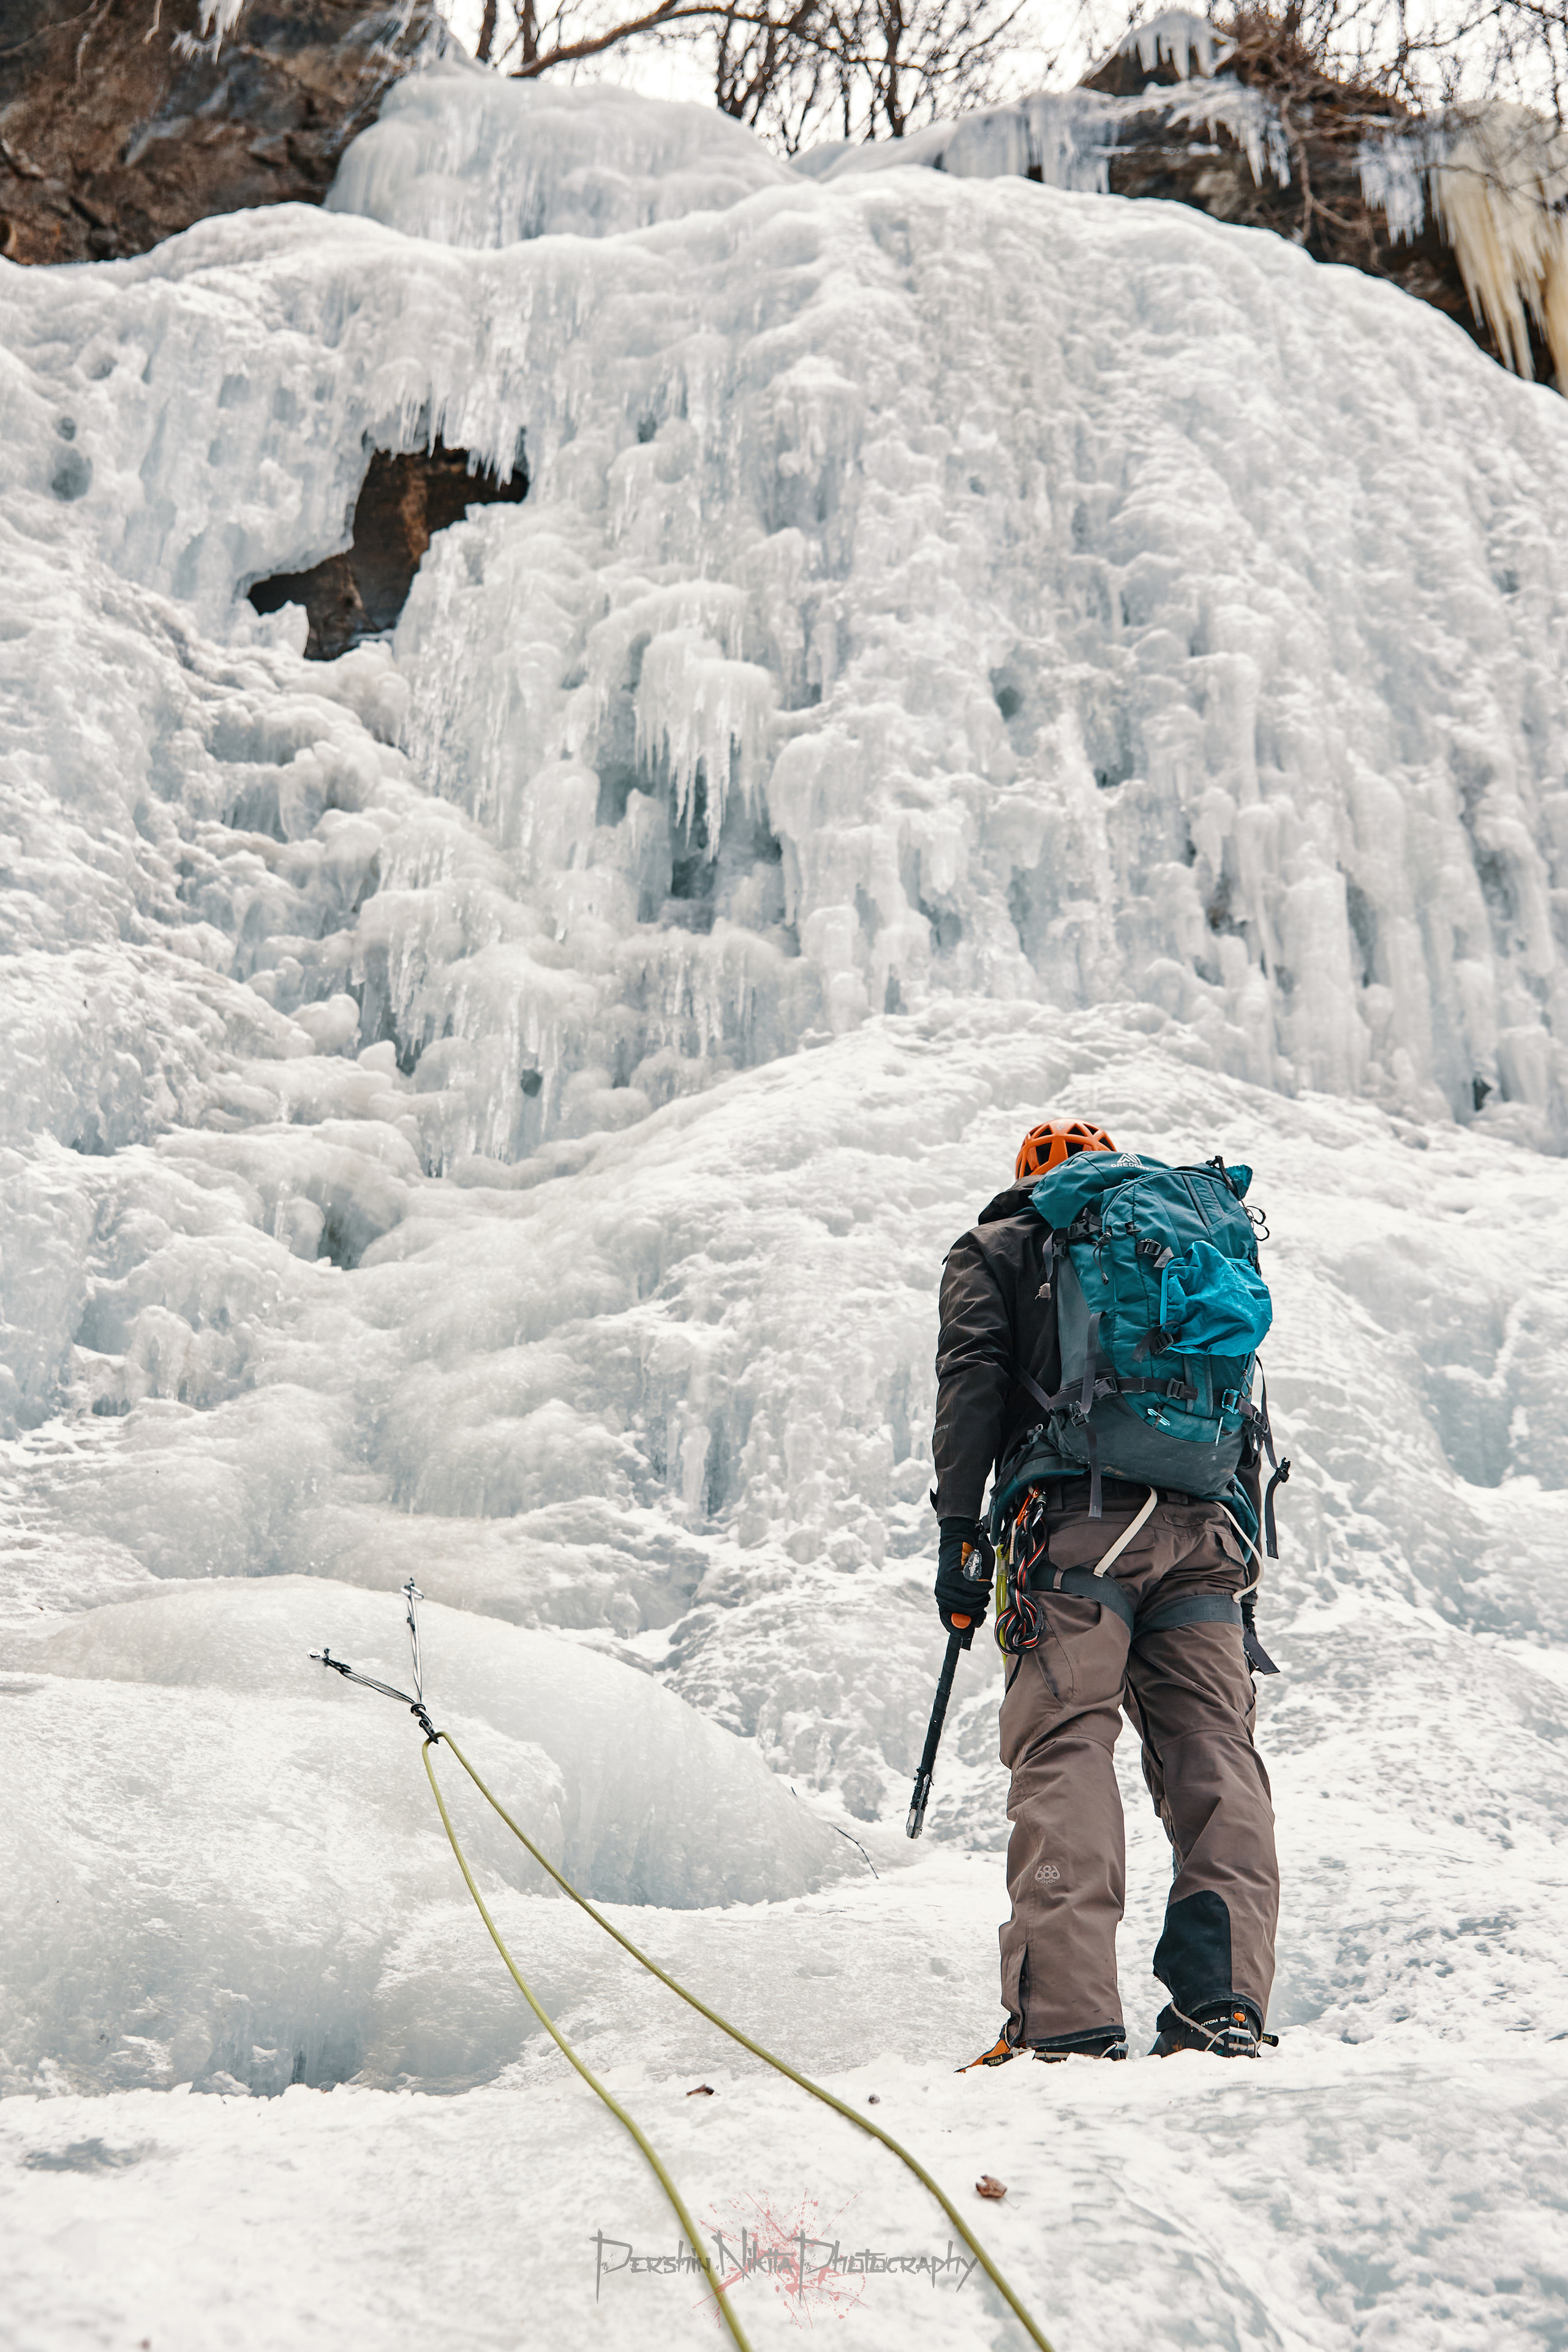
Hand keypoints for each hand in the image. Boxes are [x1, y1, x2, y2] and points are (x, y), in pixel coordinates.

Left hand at [935, 1519, 994, 1647]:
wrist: (959, 1544)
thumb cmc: (967, 1569)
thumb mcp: (969, 1591)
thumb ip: (971, 1607)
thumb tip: (972, 1626)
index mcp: (944, 1601)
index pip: (948, 1622)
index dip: (961, 1628)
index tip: (973, 1627)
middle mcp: (941, 1595)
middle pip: (965, 1612)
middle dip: (980, 1607)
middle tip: (986, 1597)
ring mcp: (943, 1586)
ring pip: (969, 1600)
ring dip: (983, 1595)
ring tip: (986, 1587)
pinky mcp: (950, 1576)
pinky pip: (970, 1588)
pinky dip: (982, 1587)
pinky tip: (986, 1583)